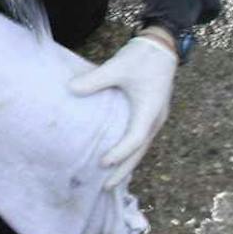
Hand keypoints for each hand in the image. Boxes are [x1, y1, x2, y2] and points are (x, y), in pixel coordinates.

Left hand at [68, 33, 177, 188]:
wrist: (161, 47)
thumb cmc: (140, 57)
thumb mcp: (117, 67)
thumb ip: (95, 79)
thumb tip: (70, 89)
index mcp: (149, 111)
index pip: (134, 139)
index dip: (119, 153)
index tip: (101, 162)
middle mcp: (155, 119)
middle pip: (139, 151)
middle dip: (123, 169)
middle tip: (106, 187)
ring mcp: (155, 118)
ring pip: (141, 147)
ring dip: (127, 163)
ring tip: (111, 180)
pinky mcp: (150, 114)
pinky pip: (140, 138)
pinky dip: (130, 151)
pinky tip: (118, 157)